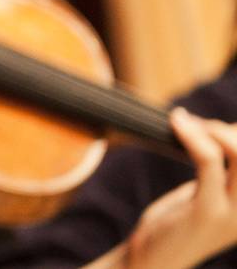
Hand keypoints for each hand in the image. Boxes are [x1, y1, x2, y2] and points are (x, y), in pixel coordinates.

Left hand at [114, 109, 236, 267]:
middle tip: (202, 124)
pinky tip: (177, 123)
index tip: (226, 125)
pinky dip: (193, 136)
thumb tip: (232, 127)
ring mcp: (234, 215)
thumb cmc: (178, 225)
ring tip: (188, 124)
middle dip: (232, 131)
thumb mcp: (209, 194)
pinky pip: (208, 162)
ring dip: (214, 130)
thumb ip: (224, 169)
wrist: (151, 262)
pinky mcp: (207, 212)